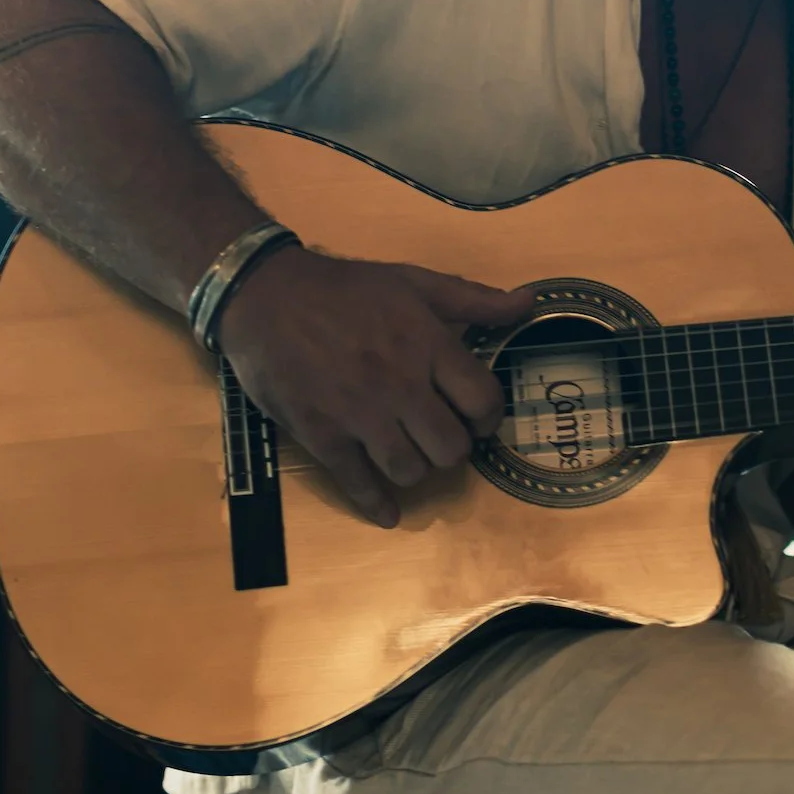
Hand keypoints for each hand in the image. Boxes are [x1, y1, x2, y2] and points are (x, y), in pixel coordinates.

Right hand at [215, 249, 533, 527]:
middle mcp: (400, 385)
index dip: (487, 417)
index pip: (482, 401)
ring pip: (411, 470)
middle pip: (451, 448)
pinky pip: (358, 483)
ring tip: (409, 455)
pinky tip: (387, 513)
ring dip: (417, 469)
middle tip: (440, 437)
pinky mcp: (323, 436)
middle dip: (453, 448)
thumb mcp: (413, 280)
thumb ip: (472, 298)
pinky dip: (376, 505)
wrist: (266, 296)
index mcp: (428, 346)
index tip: (476, 418)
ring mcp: (360, 415)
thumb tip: (527, 302)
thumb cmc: (345, 287)